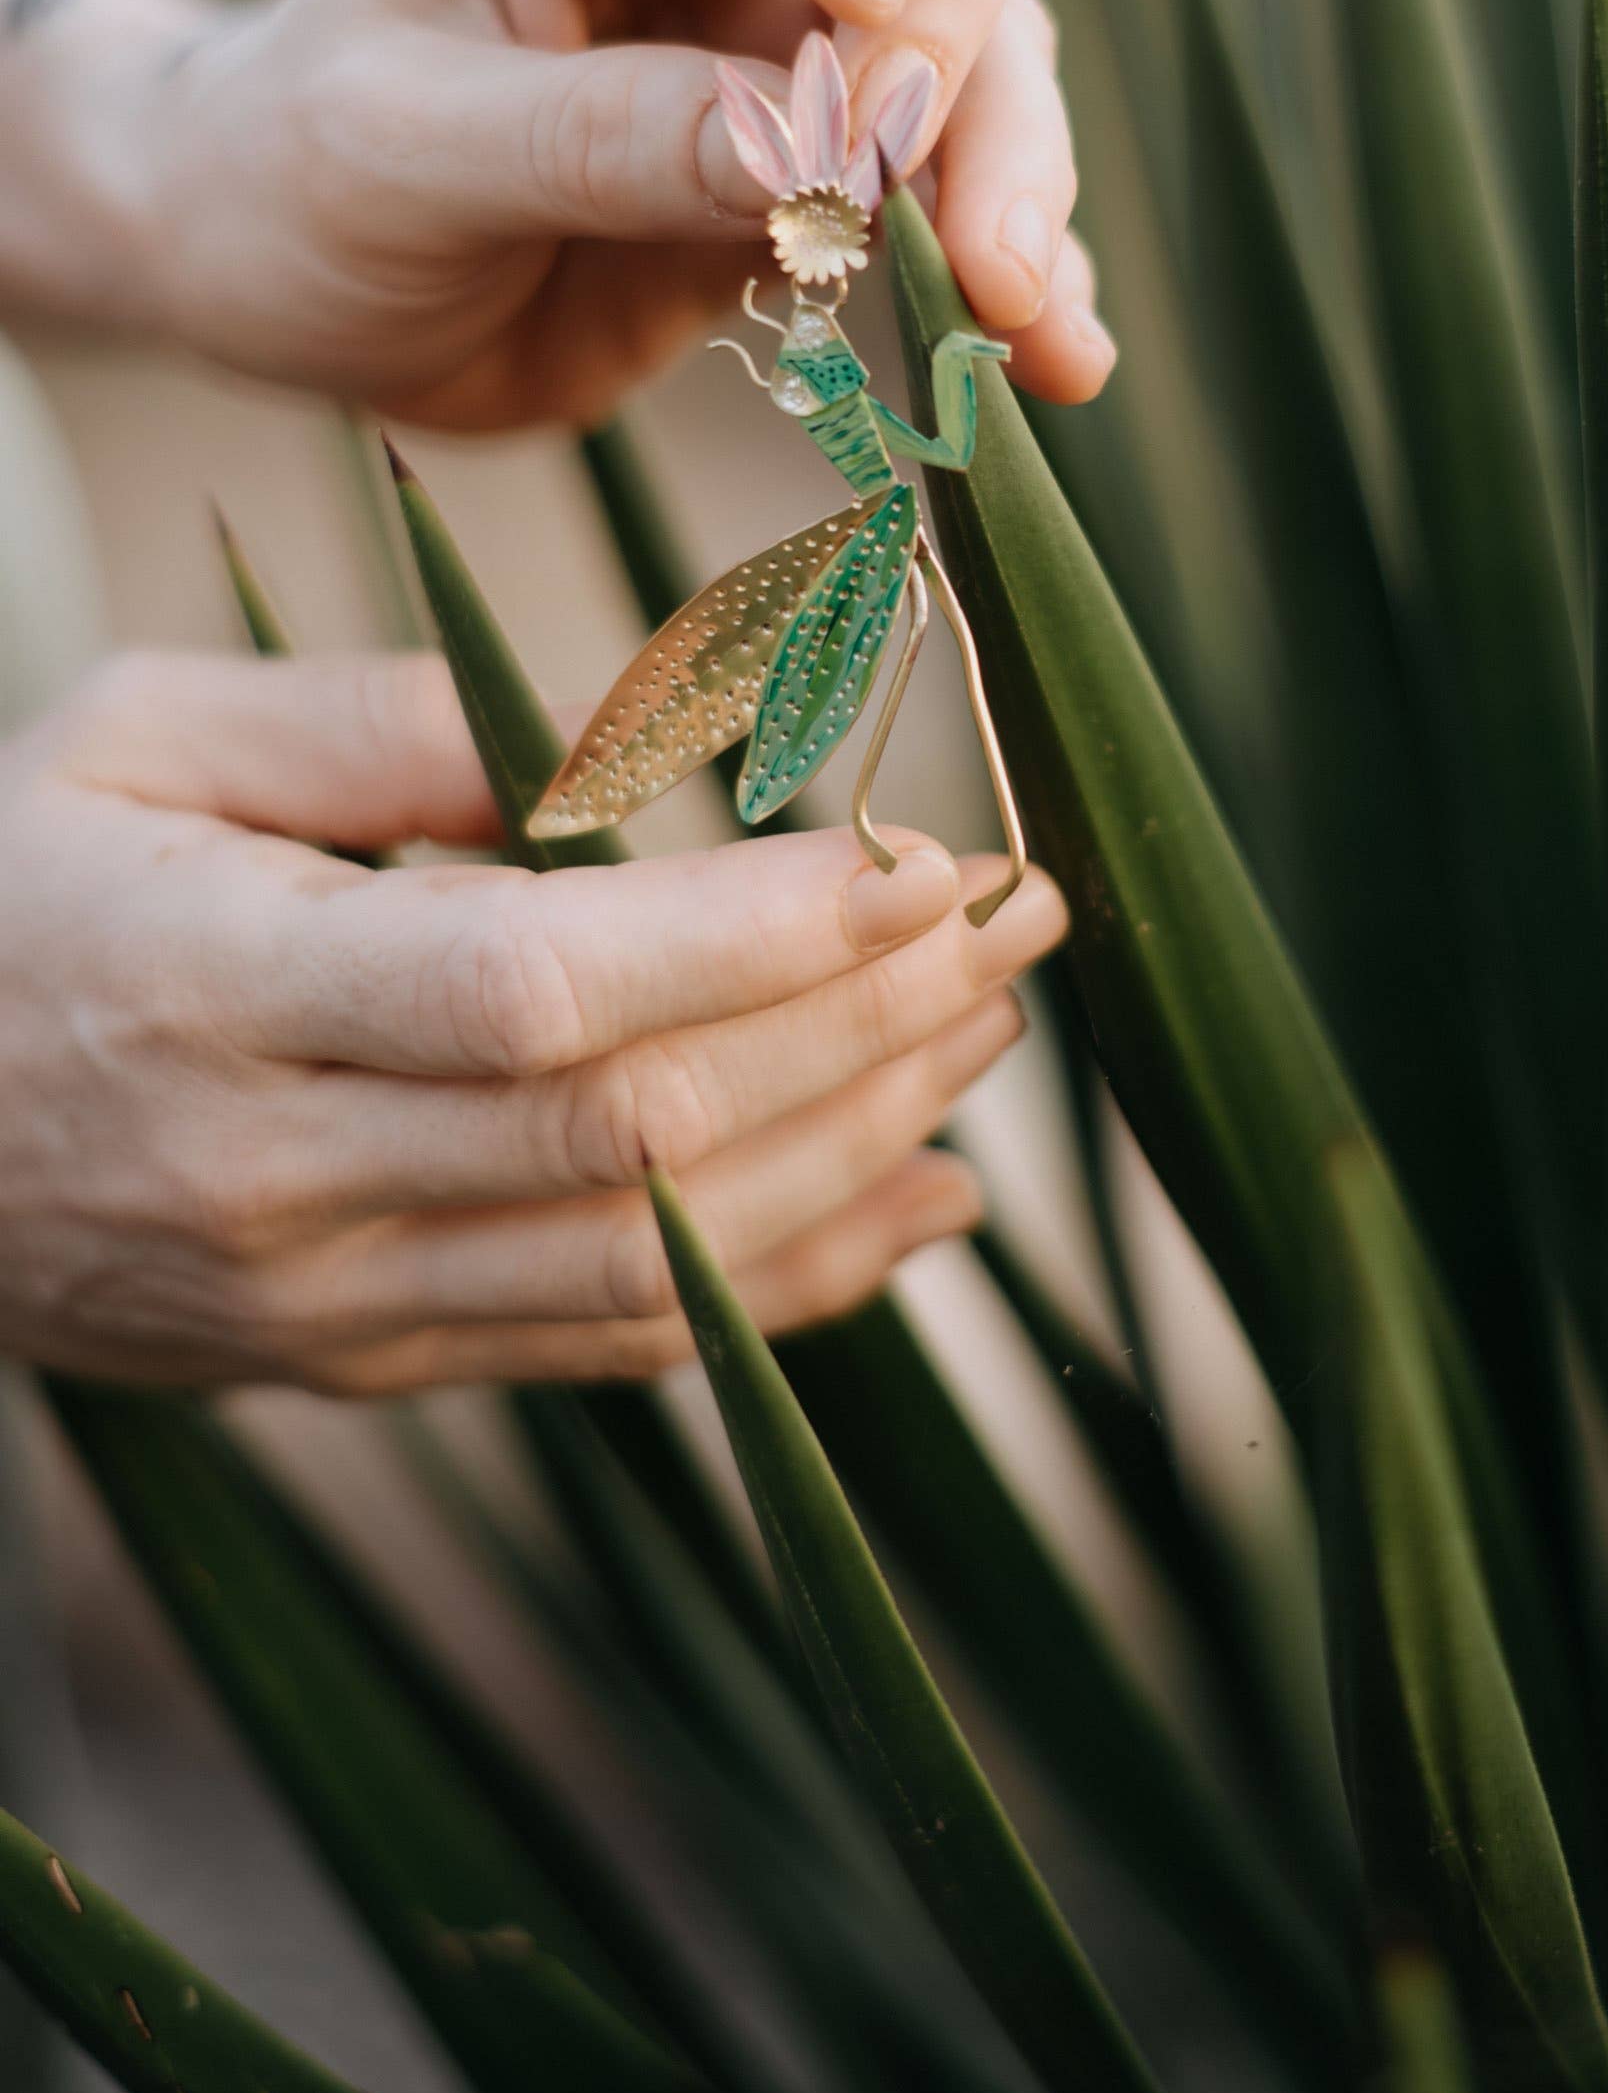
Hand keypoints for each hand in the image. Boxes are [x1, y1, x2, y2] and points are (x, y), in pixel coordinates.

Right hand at [0, 651, 1064, 1390]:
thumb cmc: (6, 884)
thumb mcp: (134, 735)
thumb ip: (369, 724)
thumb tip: (621, 738)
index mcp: (210, 994)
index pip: (530, 992)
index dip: (748, 936)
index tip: (917, 861)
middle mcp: (276, 1182)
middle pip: (632, 1134)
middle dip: (863, 1028)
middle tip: (1021, 919)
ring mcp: (322, 1305)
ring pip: (653, 1265)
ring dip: (862, 1148)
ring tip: (995, 1033)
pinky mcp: (362, 1368)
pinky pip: (615, 1353)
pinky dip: (795, 1288)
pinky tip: (926, 1205)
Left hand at [124, 0, 1112, 426]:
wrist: (296, 299)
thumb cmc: (297, 181)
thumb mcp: (396, 156)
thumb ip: (592, 138)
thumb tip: (817, 162)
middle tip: (896, 169)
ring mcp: (801, 14)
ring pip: (989, 23)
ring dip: (1014, 154)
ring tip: (1005, 305)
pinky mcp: (841, 155)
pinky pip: (976, 177)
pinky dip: (1026, 268)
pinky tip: (1059, 359)